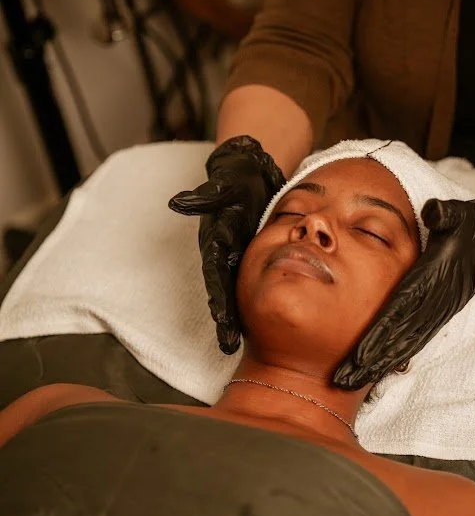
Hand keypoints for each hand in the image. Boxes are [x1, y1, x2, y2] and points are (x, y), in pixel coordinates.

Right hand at [169, 136, 284, 353]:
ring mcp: (234, 255)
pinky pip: (245, 282)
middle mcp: (222, 252)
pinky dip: (249, 301)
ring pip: (232, 291)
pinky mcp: (247, 254)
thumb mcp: (225, 184)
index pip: (215, 272)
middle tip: (228, 344)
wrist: (248, 171)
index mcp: (216, 239)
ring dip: (233, 316)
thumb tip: (178, 201)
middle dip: (224, 317)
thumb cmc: (237, 177)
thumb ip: (206, 195)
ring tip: (233, 343)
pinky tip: (254, 324)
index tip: (220, 318)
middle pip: (222, 289)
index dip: (217, 295)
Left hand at [334, 193, 474, 389]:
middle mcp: (434, 301)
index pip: (400, 310)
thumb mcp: (460, 214)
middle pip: (396, 336)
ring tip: (351, 382)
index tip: (358, 353)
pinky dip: (395, 358)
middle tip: (342, 379)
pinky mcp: (439, 315)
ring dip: (377, 365)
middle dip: (369, 360)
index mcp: (432, 277)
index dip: (379, 332)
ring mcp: (437, 311)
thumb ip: (446, 214)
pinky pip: (414, 340)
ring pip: (404, 344)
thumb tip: (434, 211)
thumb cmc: (474, 226)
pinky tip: (377, 371)